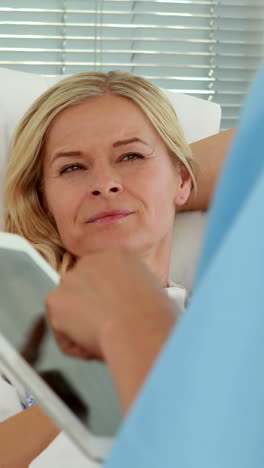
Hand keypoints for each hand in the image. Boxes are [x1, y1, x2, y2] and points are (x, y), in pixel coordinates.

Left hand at [46, 248, 171, 360]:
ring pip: (70, 308)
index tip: (118, 311)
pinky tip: (94, 345)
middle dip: (92, 307)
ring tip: (104, 337)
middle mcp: (92, 261)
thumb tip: (132, 305)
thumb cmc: (155, 317)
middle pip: (84, 286)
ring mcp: (71, 279)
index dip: (110, 297)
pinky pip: (61, 330)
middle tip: (108, 327)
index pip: (104, 274)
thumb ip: (133, 290)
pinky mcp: (55, 301)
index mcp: (120, 255)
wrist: (140, 329)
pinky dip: (74, 344)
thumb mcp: (154, 291)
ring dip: (82, 325)